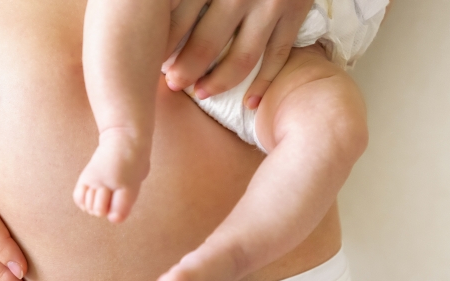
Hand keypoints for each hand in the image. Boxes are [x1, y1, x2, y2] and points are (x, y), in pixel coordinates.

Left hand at [164, 0, 313, 108]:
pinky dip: (264, 83)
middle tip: (172, 84)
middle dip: (185, 68)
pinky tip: (250, 103)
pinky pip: (278, 55)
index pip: (179, 18)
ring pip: (242, 57)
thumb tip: (154, 11)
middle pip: (206, 42)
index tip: (153, 59)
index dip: (163, 44)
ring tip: (201, 93)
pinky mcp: (296, 10)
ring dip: (219, 81)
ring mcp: (271, 3)